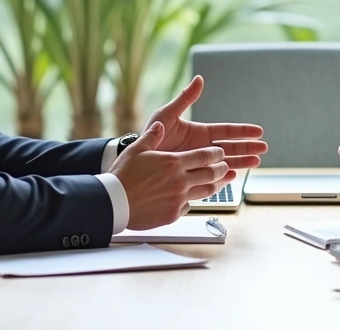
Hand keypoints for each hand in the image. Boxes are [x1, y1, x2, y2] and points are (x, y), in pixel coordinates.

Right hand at [109, 121, 235, 229]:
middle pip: (211, 174)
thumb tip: (159, 126)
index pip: (204, 156)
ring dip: (216, 185)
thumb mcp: (137, 149)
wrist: (114, 202)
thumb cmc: (123, 176)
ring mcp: (179, 198)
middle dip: (221, 168)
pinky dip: (193, 200)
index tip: (220, 153)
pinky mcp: (174, 213)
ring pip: (206, 191)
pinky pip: (190, 206)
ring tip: (219, 182)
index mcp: (174, 163)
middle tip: (224, 166)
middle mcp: (180, 181)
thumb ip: (152, 136)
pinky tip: (193, 197)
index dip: (216, 153)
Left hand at [144, 76, 267, 171]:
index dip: (243, 131)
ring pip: (226, 162)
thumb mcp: (167, 114)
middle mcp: (203, 148)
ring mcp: (200, 162)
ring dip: (241, 162)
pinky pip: (213, 177)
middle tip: (263, 149)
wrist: (138, 158)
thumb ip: (185, 99)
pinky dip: (224, 177)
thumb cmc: (151, 135)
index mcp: (200, 133)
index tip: (259, 132)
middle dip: (248, 148)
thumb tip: (199, 79)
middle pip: (231, 148)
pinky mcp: (194, 175)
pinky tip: (235, 176)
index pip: (227, 132)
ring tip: (257, 163)